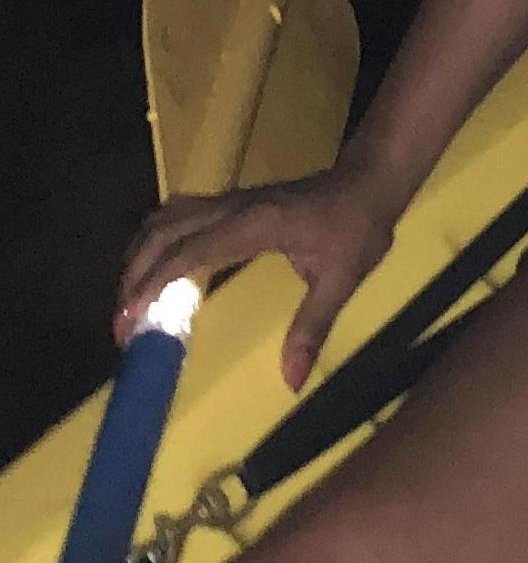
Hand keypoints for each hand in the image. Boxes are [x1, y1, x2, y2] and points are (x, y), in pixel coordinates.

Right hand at [115, 162, 405, 391]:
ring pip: (167, 217)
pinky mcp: (233, 202)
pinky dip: (157, 240)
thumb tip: (292, 381)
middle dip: (134, 274)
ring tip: (130, 298)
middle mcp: (234, 208)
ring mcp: (231, 200)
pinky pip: (180, 215)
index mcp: (255, 225)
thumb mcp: (342, 279)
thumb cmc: (359, 227)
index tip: (127, 318)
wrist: (371, 180)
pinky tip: (155, 268)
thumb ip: (312, 328)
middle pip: (164, 232)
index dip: (152, 282)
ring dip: (140, 253)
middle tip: (122, 322)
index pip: (189, 251)